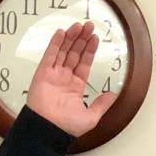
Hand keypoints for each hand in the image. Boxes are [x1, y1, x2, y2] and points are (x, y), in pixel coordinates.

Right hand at [23, 21, 116, 136]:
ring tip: (79, 26)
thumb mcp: (91, 116)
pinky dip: (55, 44)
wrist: (47, 129)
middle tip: (89, 26)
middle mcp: (64, 78)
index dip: (89, 50)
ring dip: (71, 38)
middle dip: (82, 40)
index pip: (84, 63)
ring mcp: (53, 75)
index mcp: (75, 87)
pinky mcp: (42, 73)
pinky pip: (49, 55)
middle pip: (74, 53)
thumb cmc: (66, 126)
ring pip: (63, 51)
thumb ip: (102, 104)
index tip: (95, 39)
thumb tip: (113, 94)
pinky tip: (62, 33)